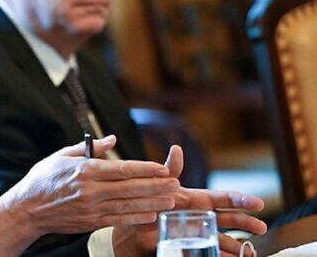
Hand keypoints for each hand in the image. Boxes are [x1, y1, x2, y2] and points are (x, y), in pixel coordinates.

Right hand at [0, 135, 178, 256]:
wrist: (27, 208)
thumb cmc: (43, 179)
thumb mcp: (62, 155)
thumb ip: (90, 148)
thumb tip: (112, 139)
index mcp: (84, 170)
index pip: (121, 169)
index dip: (145, 169)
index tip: (162, 168)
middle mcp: (90, 190)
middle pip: (130, 188)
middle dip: (155, 186)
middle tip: (175, 183)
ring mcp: (91, 208)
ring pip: (128, 205)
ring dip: (152, 202)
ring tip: (171, 199)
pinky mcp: (91, 222)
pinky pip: (119, 219)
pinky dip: (137, 217)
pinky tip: (152, 214)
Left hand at [113, 146, 267, 256]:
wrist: (132, 224)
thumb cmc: (148, 200)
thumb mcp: (159, 184)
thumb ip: (170, 169)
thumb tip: (177, 149)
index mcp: (198, 199)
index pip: (223, 198)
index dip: (241, 200)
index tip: (258, 203)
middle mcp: (202, 216)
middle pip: (229, 219)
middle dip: (246, 223)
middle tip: (262, 227)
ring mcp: (198, 233)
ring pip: (223, 239)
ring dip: (238, 246)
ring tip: (250, 253)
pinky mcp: (190, 247)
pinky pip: (209, 253)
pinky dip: (221, 256)